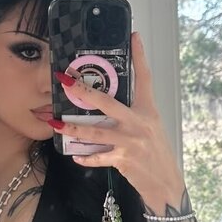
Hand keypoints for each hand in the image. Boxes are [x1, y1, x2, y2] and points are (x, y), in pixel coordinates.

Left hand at [51, 32, 184, 205]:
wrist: (166, 184)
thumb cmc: (156, 154)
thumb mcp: (151, 128)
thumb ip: (133, 115)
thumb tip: (109, 104)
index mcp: (148, 111)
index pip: (144, 79)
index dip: (139, 57)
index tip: (134, 36)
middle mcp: (139, 123)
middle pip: (107, 102)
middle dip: (83, 91)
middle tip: (65, 80)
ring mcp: (130, 142)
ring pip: (95, 131)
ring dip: (73, 128)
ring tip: (55, 122)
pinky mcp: (123, 160)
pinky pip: (98, 156)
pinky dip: (85, 157)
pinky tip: (75, 155)